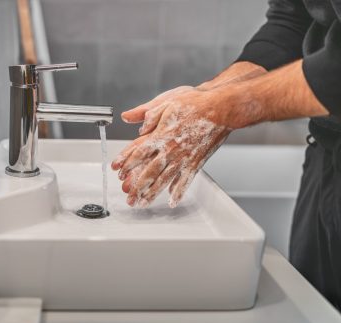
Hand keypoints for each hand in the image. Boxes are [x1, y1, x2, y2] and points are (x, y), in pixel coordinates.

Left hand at [112, 89, 231, 207]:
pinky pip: (186, 180)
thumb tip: (134, 122)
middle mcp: (171, 149)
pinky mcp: (196, 162)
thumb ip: (149, 114)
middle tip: (129, 197)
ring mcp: (184, 158)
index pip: (139, 151)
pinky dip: (179, 192)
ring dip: (153, 193)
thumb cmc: (195, 103)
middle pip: (150, 171)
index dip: (127, 162)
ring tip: (143, 203)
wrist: (221, 108)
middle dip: (137, 186)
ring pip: (165, 179)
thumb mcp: (167, 101)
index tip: (118, 171)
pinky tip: (172, 200)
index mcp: (162, 134)